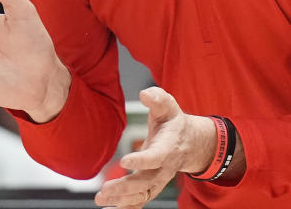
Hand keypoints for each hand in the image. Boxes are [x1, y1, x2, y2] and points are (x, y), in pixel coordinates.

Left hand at [94, 87, 215, 208]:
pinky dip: (125, 208)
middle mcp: (164, 167)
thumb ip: (157, 98)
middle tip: (104, 190)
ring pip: (142, 195)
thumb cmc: (173, 122)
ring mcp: (158, 180)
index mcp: (168, 146)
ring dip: (122, 201)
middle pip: (146, 182)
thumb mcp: (168, 105)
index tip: (125, 161)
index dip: (142, 160)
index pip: (156, 157)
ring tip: (100, 200)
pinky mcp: (152, 187)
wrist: (189, 142)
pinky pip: (140, 201)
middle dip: (125, 188)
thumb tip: (145, 94)